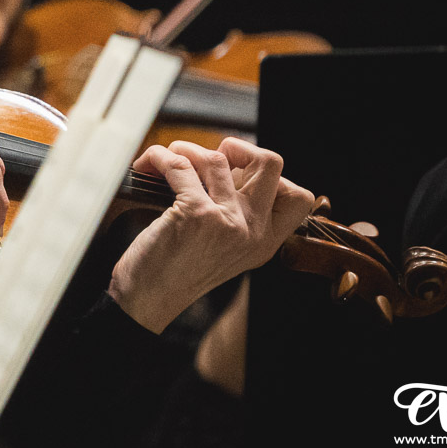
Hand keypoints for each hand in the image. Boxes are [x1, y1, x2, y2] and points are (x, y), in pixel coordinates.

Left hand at [108, 138, 314, 333]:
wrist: (147, 300)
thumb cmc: (177, 271)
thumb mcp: (225, 250)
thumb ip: (238, 215)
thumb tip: (231, 166)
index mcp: (264, 242)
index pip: (298, 197)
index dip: (269, 174)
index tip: (238, 173)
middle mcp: (253, 232)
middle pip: (270, 163)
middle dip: (237, 147)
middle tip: (208, 158)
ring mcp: (227, 221)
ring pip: (218, 158)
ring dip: (186, 149)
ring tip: (168, 159)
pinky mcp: (196, 214)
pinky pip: (180, 165)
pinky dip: (159, 157)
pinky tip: (149, 164)